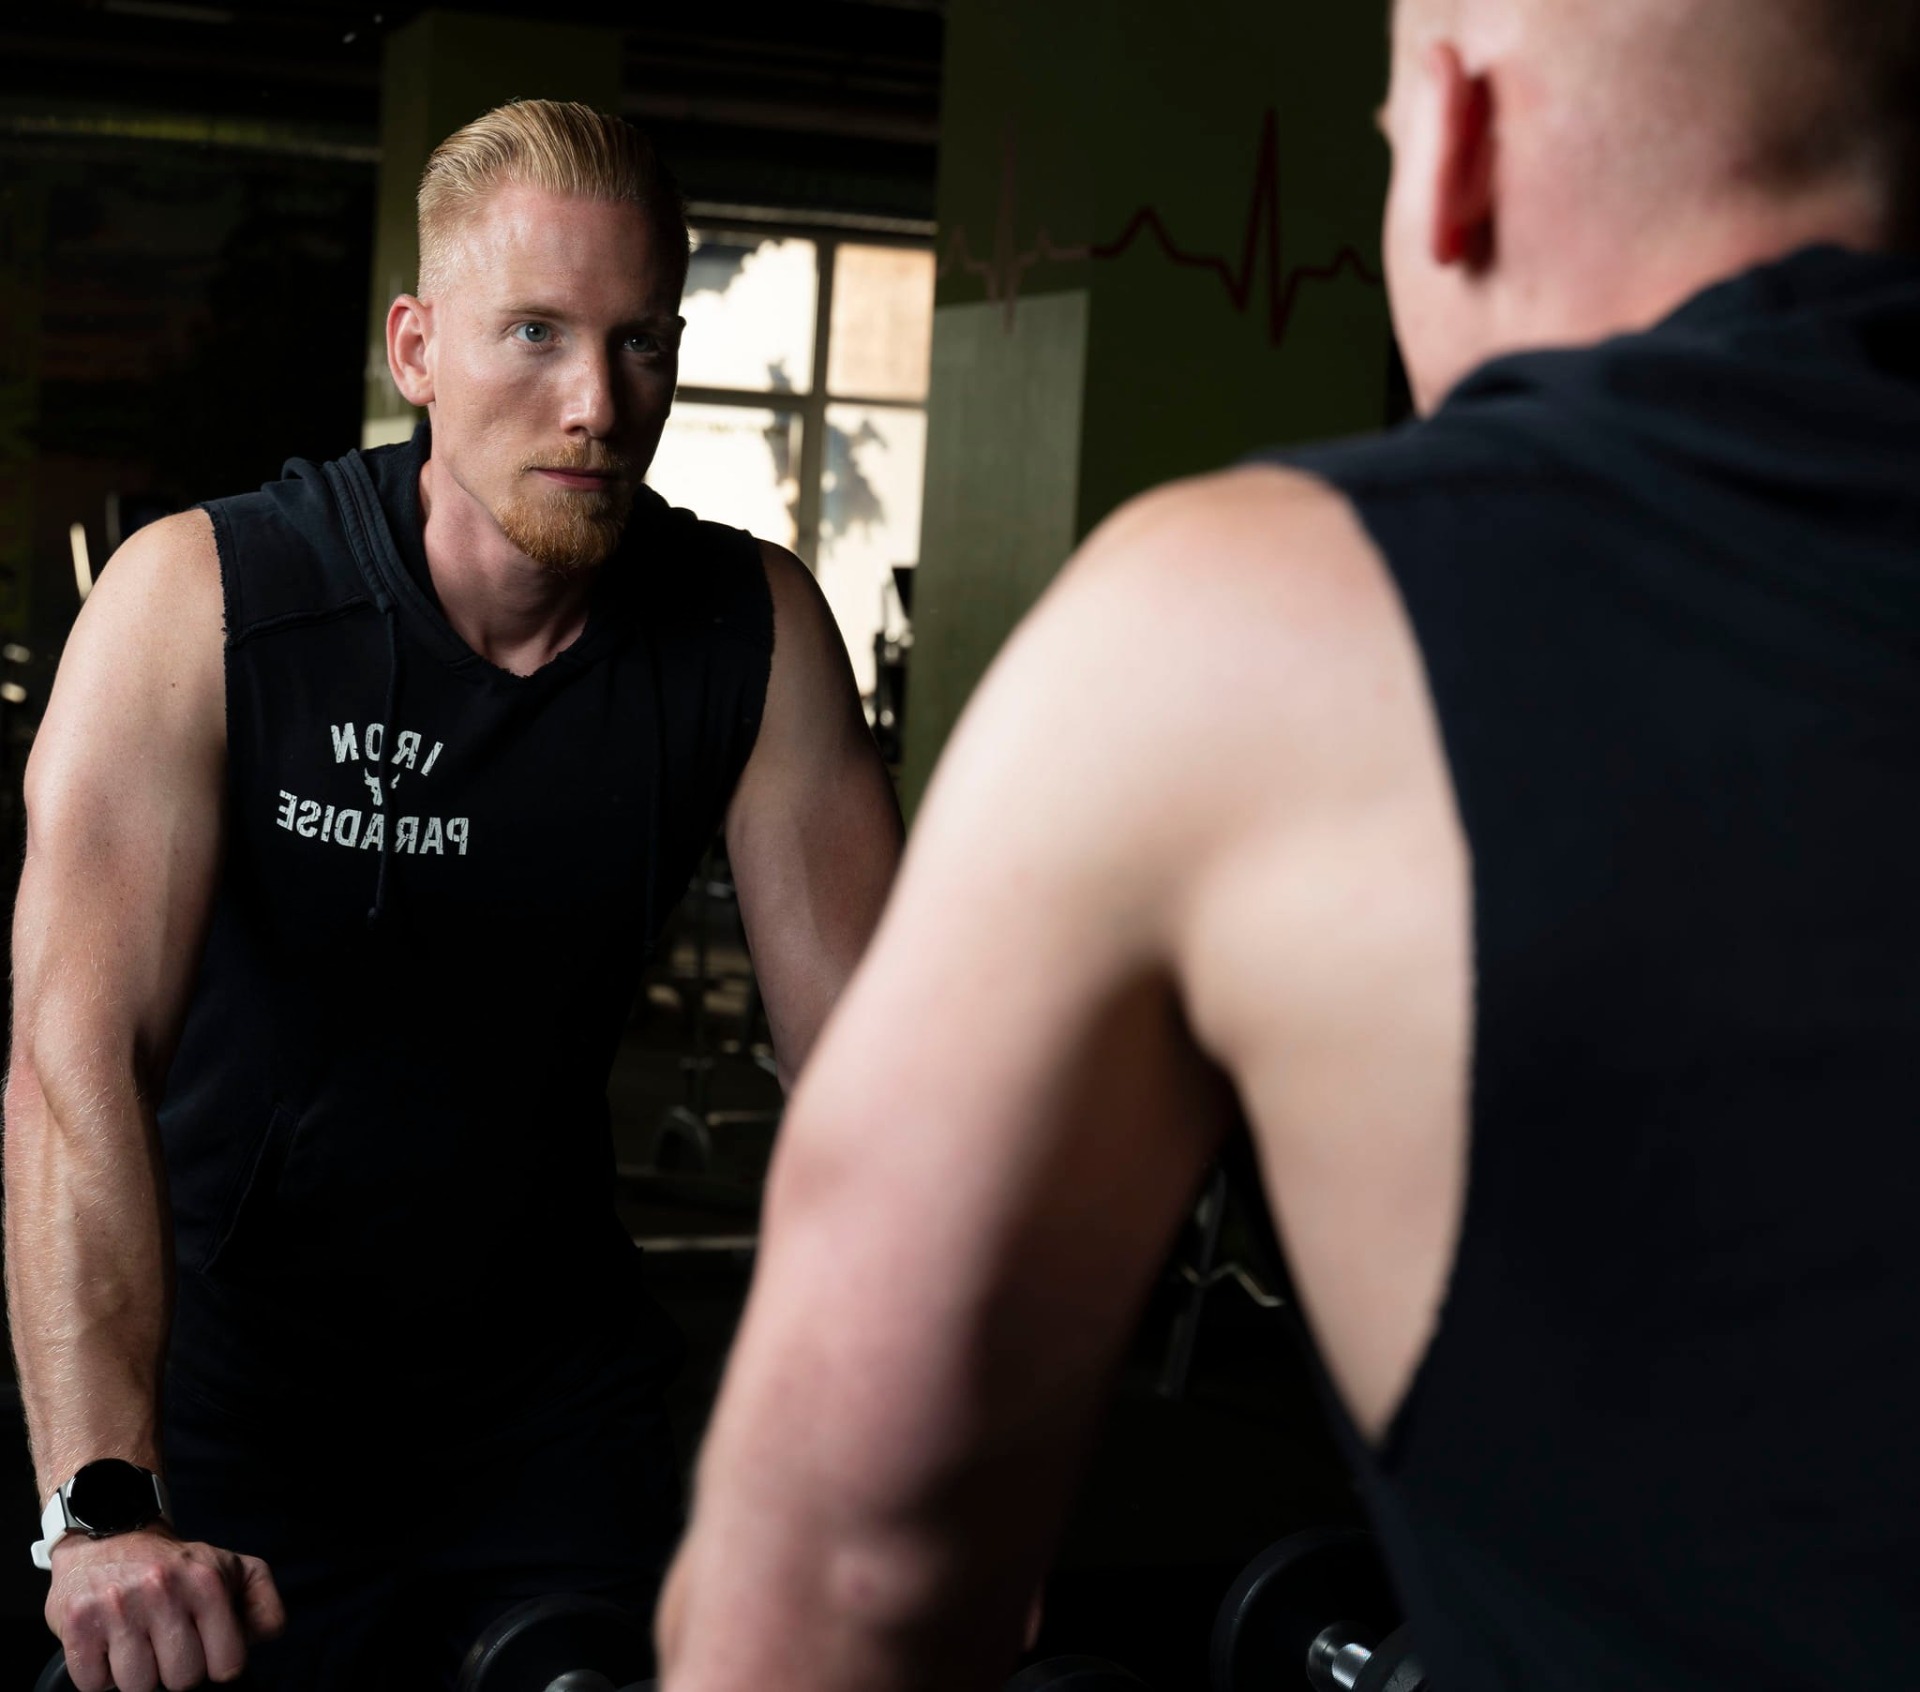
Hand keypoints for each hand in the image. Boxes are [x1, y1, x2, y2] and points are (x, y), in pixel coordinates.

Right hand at [46, 1527, 285, 1691]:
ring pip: (138, 1687)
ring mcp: (118, 1608)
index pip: (227, 1665)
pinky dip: (100, 1675)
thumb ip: (263, 1605)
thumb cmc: (175, 1565)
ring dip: (136, 1674)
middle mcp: (164, 1591)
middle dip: (176, 1670)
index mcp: (208, 1582)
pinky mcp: (78, 1624)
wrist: (111, 1535)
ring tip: (137, 1640)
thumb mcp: (233, 1569)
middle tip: (166, 1642)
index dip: (217, 1664)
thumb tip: (262, 1640)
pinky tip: (108, 1644)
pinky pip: (94, 1685)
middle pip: (182, 1680)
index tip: (205, 1648)